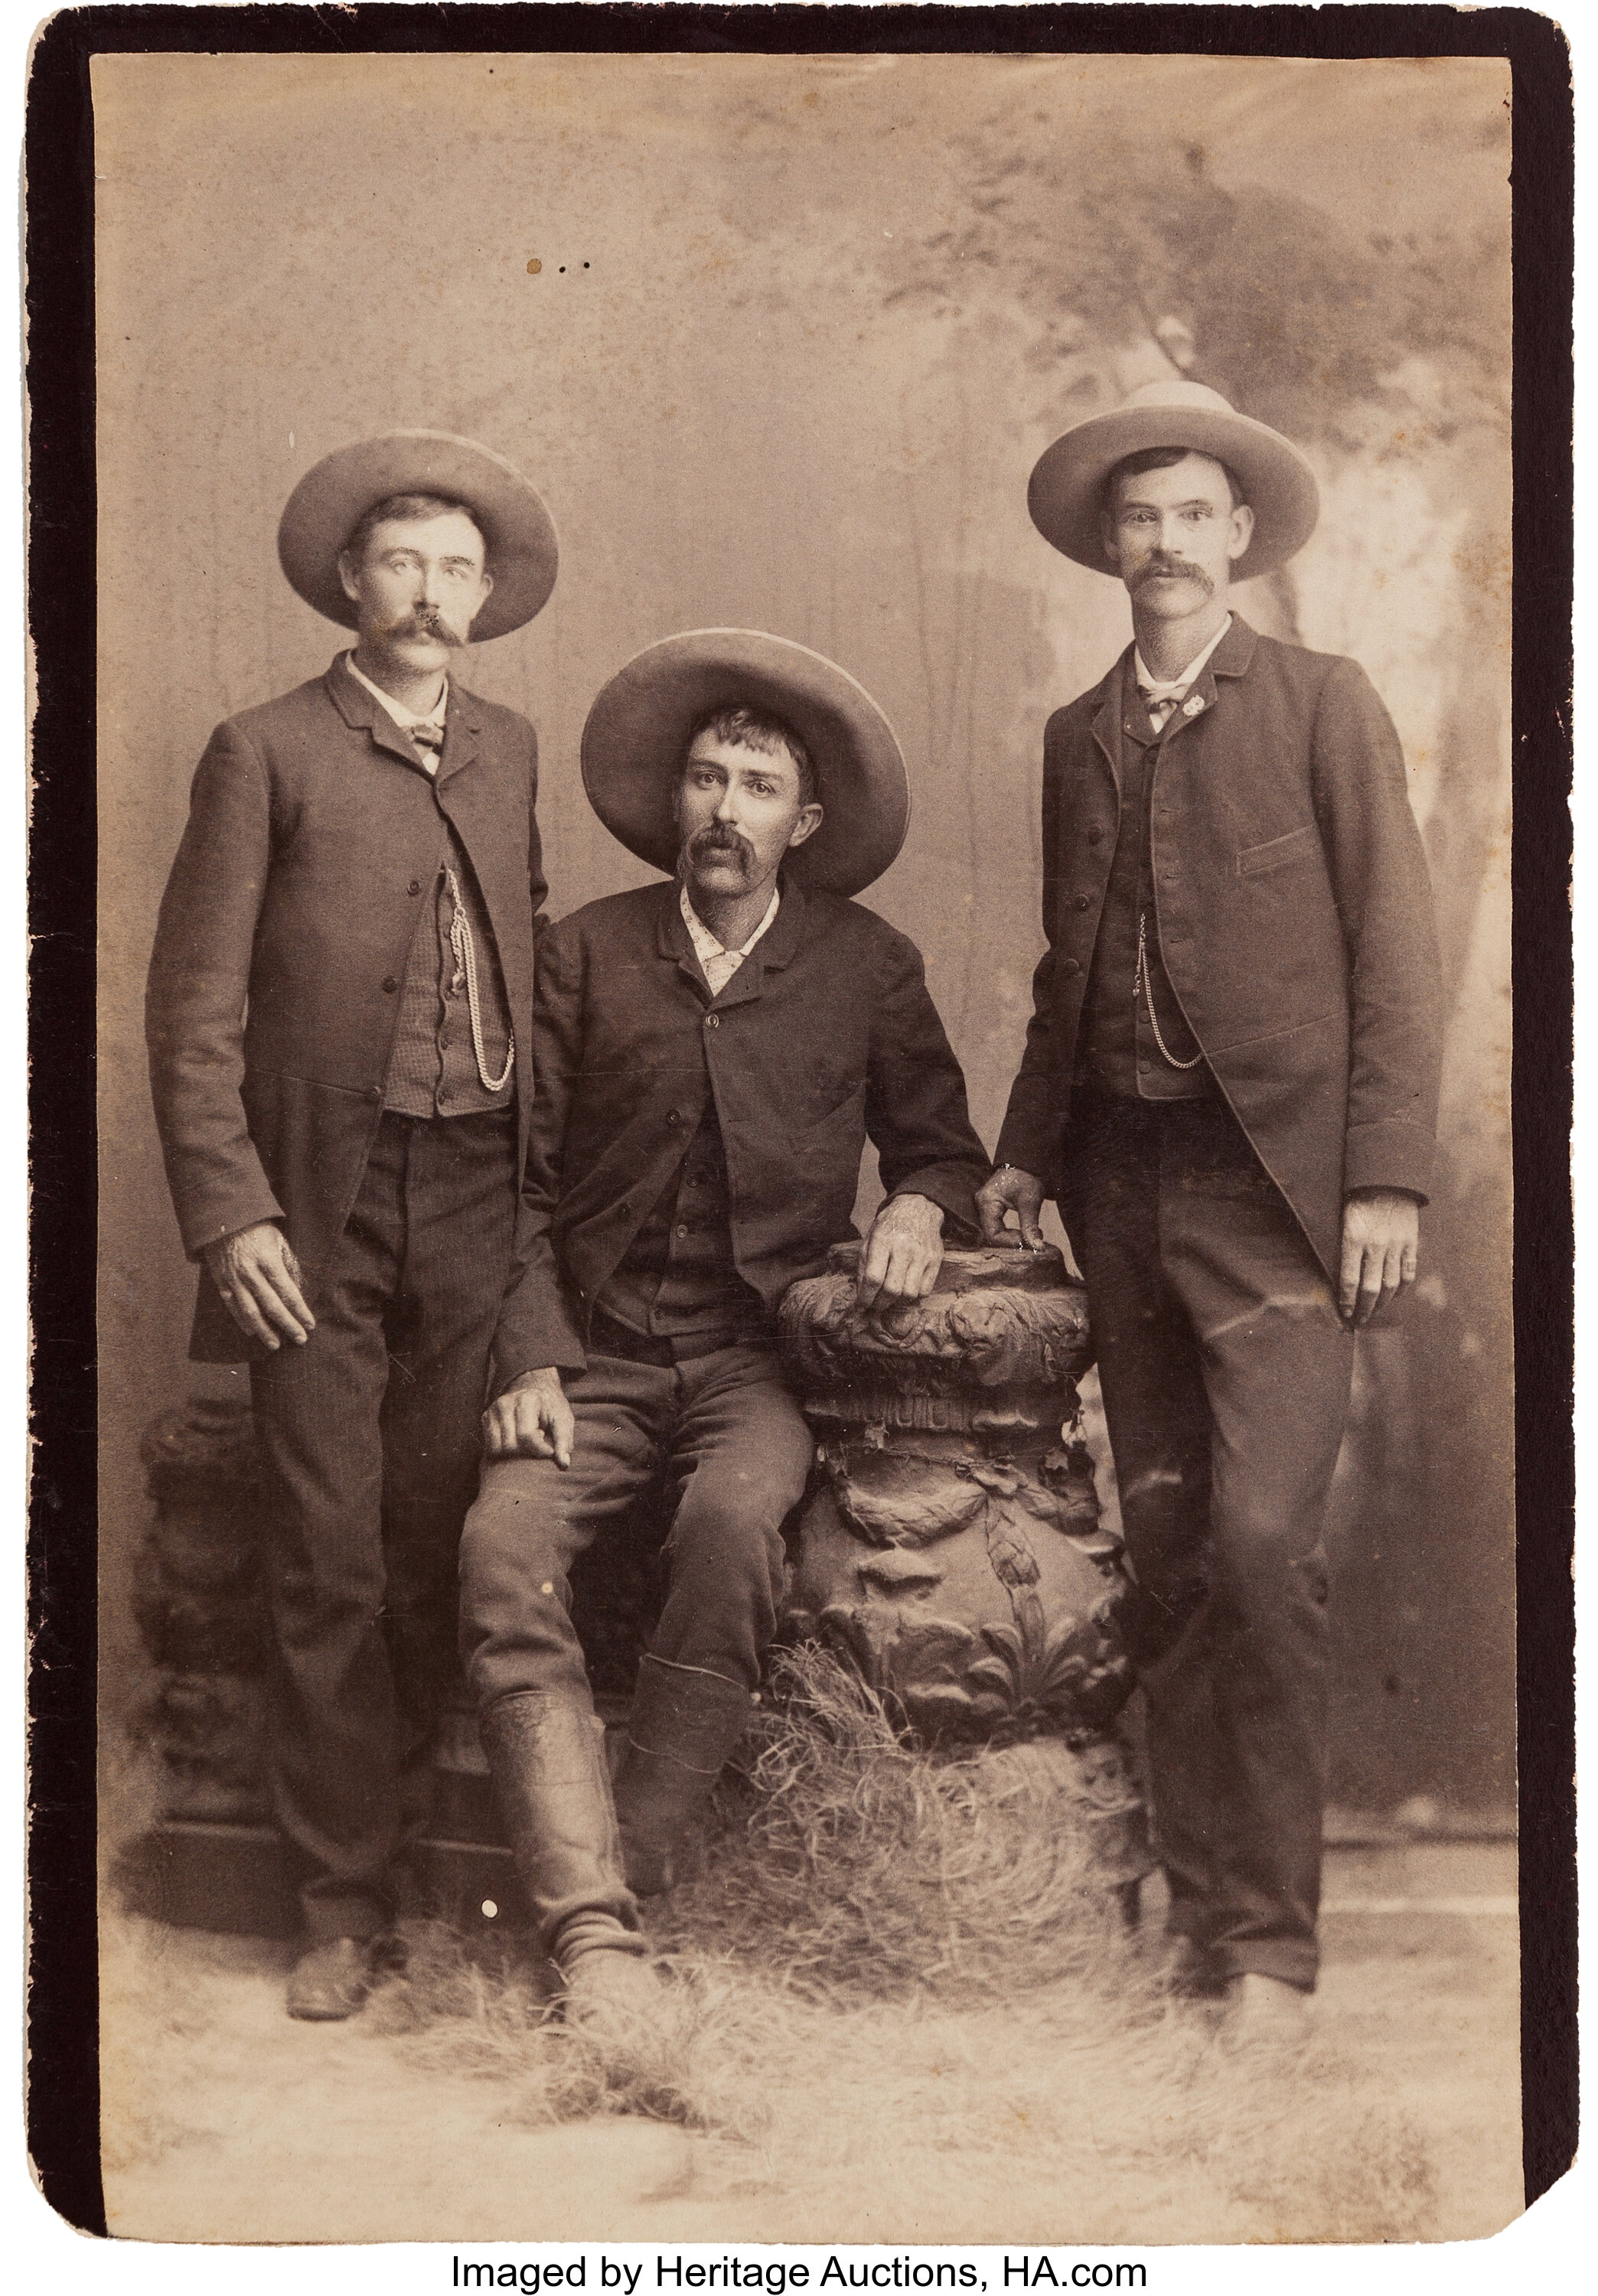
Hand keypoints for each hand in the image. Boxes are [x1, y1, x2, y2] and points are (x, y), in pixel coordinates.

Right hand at [204, 1221, 314, 1349]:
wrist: (223, 1218)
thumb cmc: (257, 1227)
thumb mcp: (279, 1240)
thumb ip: (289, 1264)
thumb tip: (299, 1289)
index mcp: (269, 1260)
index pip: (288, 1292)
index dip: (300, 1310)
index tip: (310, 1324)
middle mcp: (251, 1272)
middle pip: (272, 1305)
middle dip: (288, 1324)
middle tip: (300, 1339)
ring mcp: (234, 1278)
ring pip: (250, 1311)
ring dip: (264, 1330)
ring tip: (275, 1344)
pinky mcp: (221, 1281)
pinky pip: (232, 1306)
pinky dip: (242, 1320)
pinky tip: (251, 1331)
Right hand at [482, 1367, 574, 1465]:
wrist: (534, 1387)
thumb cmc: (551, 1406)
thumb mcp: (564, 1419)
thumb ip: (564, 1440)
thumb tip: (563, 1464)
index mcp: (526, 1400)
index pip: (526, 1436)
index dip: (540, 1450)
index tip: (550, 1451)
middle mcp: (505, 1404)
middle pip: (510, 1446)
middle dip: (526, 1452)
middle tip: (538, 1441)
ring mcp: (492, 1411)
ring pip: (496, 1449)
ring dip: (513, 1453)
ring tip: (527, 1441)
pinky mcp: (486, 1418)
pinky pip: (490, 1447)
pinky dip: (503, 1451)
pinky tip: (517, 1440)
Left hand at [856, 1193, 944, 1313]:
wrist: (918, 1209)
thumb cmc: (890, 1227)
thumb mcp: (870, 1240)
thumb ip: (864, 1267)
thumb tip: (861, 1295)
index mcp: (883, 1241)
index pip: (873, 1278)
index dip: (865, 1298)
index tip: (861, 1306)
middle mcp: (904, 1248)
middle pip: (891, 1290)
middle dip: (880, 1304)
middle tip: (875, 1305)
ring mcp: (922, 1255)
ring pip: (909, 1294)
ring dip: (897, 1300)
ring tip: (891, 1294)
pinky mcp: (936, 1261)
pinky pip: (924, 1291)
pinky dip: (914, 1295)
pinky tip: (906, 1286)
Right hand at [976, 1165, 1046, 1249]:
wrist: (1026, 1161)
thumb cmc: (1027, 1176)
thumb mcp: (1029, 1202)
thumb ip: (1030, 1226)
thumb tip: (1037, 1247)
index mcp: (986, 1202)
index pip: (992, 1234)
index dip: (1009, 1242)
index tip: (1027, 1240)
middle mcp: (981, 1205)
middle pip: (991, 1235)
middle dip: (1011, 1241)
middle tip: (1030, 1240)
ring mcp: (985, 1206)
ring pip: (994, 1232)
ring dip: (1011, 1238)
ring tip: (1029, 1235)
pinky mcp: (991, 1207)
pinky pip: (997, 1227)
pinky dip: (1010, 1233)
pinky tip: (1023, 1231)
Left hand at [1339, 1189, 1419, 1325]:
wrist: (1387, 1179)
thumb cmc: (1358, 1200)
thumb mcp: (1343, 1220)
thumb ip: (1343, 1247)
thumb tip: (1341, 1277)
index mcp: (1353, 1239)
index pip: (1349, 1280)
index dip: (1346, 1301)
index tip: (1345, 1313)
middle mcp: (1376, 1245)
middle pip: (1370, 1288)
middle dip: (1364, 1308)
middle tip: (1360, 1320)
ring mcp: (1396, 1245)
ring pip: (1390, 1285)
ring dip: (1382, 1303)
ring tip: (1375, 1312)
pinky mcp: (1411, 1243)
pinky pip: (1408, 1272)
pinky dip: (1402, 1288)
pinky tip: (1395, 1295)